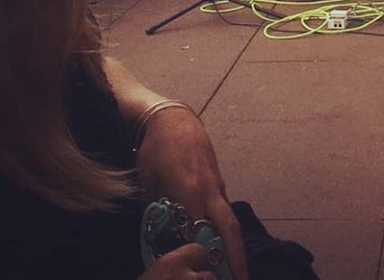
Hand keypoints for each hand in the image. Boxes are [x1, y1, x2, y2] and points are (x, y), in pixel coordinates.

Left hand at [136, 108, 248, 279]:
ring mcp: (217, 186)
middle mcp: (209, 191)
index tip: (206, 273)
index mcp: (190, 191)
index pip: (199, 232)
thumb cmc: (156, 150)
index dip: (203, 256)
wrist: (174, 119)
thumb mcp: (147, 181)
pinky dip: (226, 230)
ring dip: (234, 245)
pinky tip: (222, 244)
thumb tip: (158, 239)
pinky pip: (224, 210)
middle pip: (228, 229)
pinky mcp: (218, 183)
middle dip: (236, 257)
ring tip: (234, 270)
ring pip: (228, 220)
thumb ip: (155, 211)